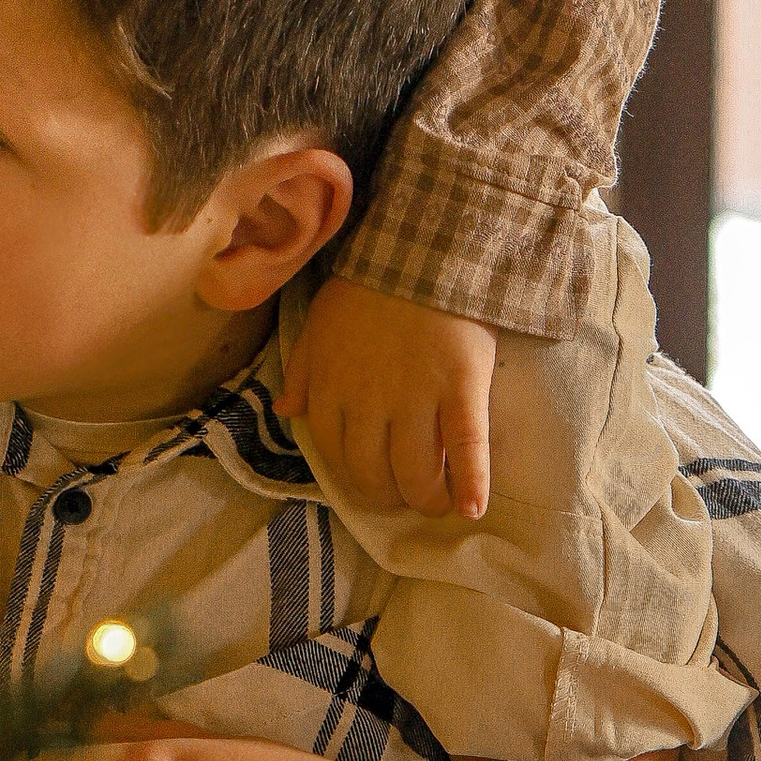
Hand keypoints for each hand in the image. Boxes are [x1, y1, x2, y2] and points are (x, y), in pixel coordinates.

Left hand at [280, 278, 496, 520]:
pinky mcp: (461, 390)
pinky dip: (471, 483)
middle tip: (405, 499)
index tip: (371, 484)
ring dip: (427, 498)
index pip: (335, 454)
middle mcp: (369, 404)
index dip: (354, 478)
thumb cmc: (367, 288)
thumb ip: (301, 370)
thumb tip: (287, 411)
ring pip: (417, 470)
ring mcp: (416, 399)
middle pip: (374, 472)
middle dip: (389, 496)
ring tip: (439, 505)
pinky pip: (467, 447)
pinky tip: (473, 509)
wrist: (422, 252)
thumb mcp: (319, 325)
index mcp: (331, 389)